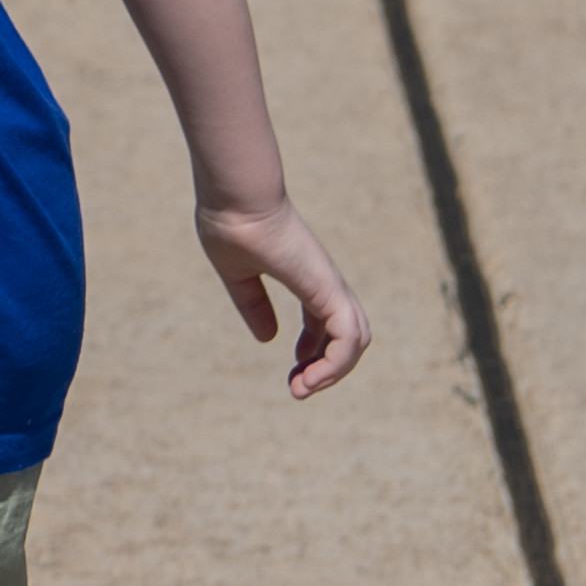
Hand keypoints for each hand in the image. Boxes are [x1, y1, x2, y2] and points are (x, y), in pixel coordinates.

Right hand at [199, 196, 363, 394]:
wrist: (237, 197)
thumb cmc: (229, 223)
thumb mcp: (236, 273)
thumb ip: (252, 304)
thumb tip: (268, 339)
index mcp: (307, 276)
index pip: (328, 321)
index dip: (316, 350)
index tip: (294, 370)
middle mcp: (326, 282)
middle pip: (350, 335)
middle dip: (328, 368)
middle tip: (297, 388)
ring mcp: (331, 285)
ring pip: (356, 340)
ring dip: (333, 373)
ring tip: (302, 389)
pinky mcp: (330, 290)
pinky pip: (347, 339)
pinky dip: (335, 364)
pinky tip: (307, 377)